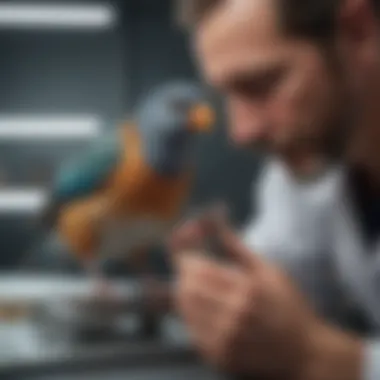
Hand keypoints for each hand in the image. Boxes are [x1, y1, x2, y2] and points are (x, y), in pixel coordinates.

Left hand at [168, 219, 332, 377]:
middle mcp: (234, 317)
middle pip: (187, 288)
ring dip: (184, 292)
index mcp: (248, 290)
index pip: (198, 269)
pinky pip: (192, 330)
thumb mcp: (270, 271)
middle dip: (183, 272)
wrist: (305, 352)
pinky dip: (190, 314)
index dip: (185, 255)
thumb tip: (214, 220)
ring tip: (197, 284)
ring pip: (185, 309)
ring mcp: (226, 341)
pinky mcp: (220, 357)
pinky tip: (203, 307)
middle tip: (190, 265)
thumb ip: (237, 247)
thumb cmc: (290, 305)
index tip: (186, 249)